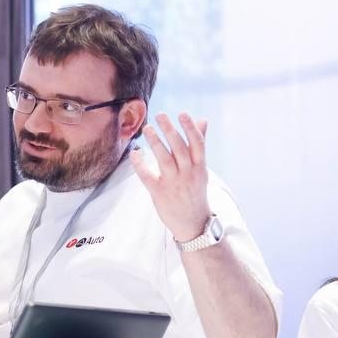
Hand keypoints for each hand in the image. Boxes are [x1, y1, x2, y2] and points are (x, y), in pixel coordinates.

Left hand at [130, 113, 212, 242]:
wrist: (193, 223)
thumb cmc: (195, 191)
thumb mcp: (201, 169)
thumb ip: (198, 144)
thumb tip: (202, 119)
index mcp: (199, 167)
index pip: (197, 144)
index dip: (190, 128)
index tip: (182, 113)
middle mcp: (188, 174)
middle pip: (179, 149)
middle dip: (170, 130)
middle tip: (160, 114)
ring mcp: (174, 184)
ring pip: (165, 160)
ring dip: (156, 143)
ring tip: (148, 129)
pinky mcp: (160, 193)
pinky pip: (148, 177)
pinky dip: (141, 165)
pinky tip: (135, 154)